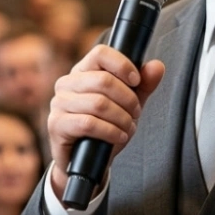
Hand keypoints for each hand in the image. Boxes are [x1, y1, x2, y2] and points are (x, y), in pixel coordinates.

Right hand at [48, 44, 164, 201]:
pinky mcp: (57, 124)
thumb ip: (143, 85)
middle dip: (128, 99)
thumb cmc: (106, 127)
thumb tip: (157, 66)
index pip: (101, 53)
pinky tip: (119, 137)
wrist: (87, 161)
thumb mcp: (129, 105)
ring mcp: (59, 103)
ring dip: (121, 118)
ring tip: (128, 128)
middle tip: (136, 113)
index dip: (123, 65)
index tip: (136, 81)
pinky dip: (110, 131)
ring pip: (98, 103)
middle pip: (103, 80)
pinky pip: (88, 123)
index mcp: (83, 71)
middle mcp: (67, 83)